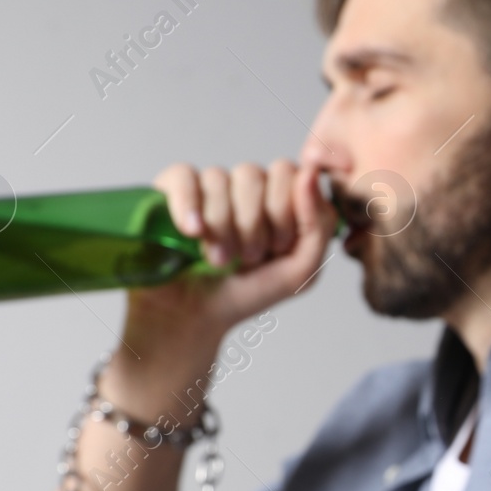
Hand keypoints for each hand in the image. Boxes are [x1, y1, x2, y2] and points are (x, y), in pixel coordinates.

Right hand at [129, 160, 336, 340]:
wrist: (197, 317)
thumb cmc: (249, 292)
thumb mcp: (300, 271)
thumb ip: (318, 224)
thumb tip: (310, 173)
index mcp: (280, 197)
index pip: (290, 172)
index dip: (285, 212)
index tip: (277, 248)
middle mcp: (245, 186)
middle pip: (254, 174)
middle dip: (253, 224)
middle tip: (248, 257)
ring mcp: (208, 186)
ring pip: (219, 179)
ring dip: (222, 229)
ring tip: (219, 260)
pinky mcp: (172, 191)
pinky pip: (183, 177)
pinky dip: (188, 207)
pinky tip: (193, 233)